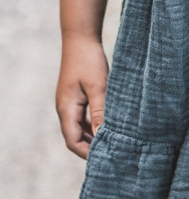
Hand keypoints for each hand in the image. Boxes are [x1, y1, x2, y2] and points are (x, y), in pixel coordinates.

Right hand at [55, 34, 108, 158]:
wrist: (80, 39)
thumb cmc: (89, 61)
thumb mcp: (98, 87)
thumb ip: (100, 112)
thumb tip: (102, 137)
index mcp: (66, 109)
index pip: (72, 142)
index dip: (87, 154)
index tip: (106, 160)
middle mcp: (64, 108)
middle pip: (74, 138)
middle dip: (91, 148)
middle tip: (113, 154)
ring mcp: (69, 102)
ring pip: (79, 128)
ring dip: (92, 136)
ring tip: (113, 142)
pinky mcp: (75, 96)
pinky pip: (82, 117)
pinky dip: (93, 125)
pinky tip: (108, 125)